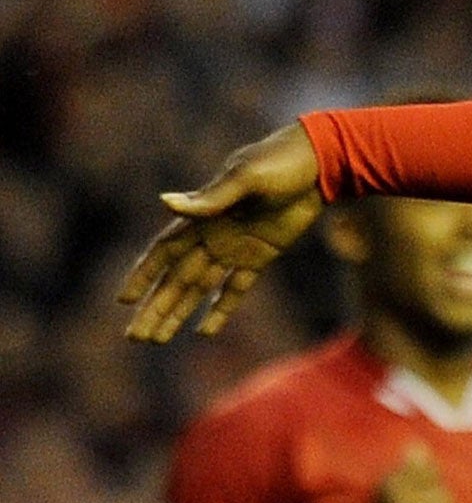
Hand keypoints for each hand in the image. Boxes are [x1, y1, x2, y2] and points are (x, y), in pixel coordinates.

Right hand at [119, 122, 324, 341]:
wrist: (318, 164)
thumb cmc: (278, 162)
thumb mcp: (245, 178)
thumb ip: (210, 198)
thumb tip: (164, 203)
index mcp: (202, 217)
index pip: (164, 253)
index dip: (143, 277)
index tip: (123, 301)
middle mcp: (212, 236)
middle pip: (177, 279)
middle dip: (156, 307)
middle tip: (135, 337)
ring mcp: (235, 248)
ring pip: (199, 289)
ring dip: (179, 313)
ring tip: (157, 339)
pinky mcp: (261, 256)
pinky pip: (236, 288)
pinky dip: (220, 310)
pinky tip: (204, 332)